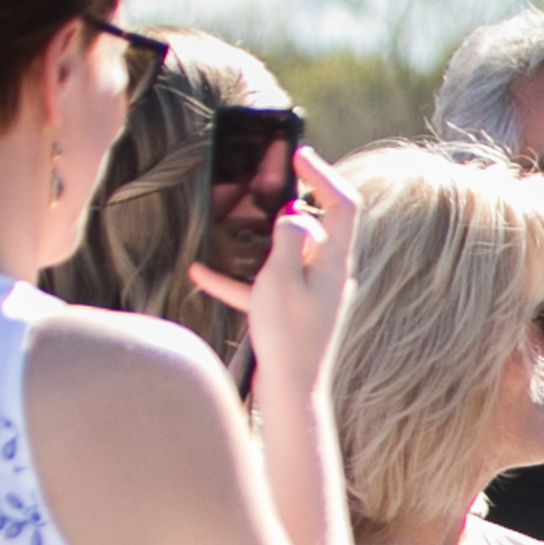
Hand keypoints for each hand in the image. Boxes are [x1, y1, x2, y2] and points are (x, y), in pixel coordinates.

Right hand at [190, 139, 355, 395]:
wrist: (290, 390)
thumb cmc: (288, 336)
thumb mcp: (282, 278)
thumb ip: (289, 240)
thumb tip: (295, 214)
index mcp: (334, 262)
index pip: (342, 206)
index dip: (324, 176)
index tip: (300, 155)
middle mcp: (330, 274)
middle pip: (320, 225)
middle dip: (296, 201)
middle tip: (272, 179)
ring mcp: (313, 293)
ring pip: (290, 252)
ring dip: (263, 239)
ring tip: (237, 223)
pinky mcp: (293, 311)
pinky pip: (263, 286)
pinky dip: (237, 278)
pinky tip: (200, 274)